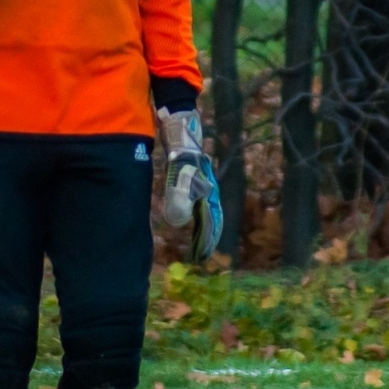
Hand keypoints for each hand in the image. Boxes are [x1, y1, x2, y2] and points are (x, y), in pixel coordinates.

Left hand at [156, 106, 222, 261]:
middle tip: (203, 255)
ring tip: (200, 243)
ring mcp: (202, 185)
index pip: (211, 220)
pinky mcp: (193, 181)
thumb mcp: (180, 176)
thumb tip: (177, 222)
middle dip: (208, 237)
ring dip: (203, 228)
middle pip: (210, 218)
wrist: (182, 132)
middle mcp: (207, 190)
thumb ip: (180, 197)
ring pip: (205, 212)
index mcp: (207, 192)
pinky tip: (188, 219)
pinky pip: (197, 203)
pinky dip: (195, 215)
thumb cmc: (182, 154)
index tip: (203, 255)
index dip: (208, 238)